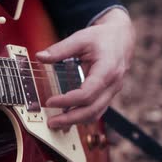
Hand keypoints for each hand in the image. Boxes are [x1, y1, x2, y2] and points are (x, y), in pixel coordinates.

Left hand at [36, 8, 134, 129]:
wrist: (121, 37)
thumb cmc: (102, 37)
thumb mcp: (80, 38)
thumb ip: (60, 49)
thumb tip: (40, 56)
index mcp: (107, 70)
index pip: (87, 93)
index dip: (67, 100)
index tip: (49, 102)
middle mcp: (113, 84)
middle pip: (92, 109)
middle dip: (70, 119)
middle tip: (51, 123)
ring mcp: (112, 91)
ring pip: (96, 113)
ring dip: (76, 121)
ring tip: (57, 124)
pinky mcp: (108, 94)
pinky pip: (97, 110)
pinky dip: (82, 116)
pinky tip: (67, 118)